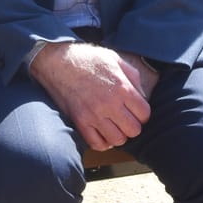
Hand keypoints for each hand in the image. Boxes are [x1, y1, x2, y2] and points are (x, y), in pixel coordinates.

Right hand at [28, 41, 151, 149]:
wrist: (58, 61)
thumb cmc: (87, 59)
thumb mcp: (115, 59)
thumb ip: (133, 77)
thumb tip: (142, 95)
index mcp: (122, 87)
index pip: (145, 114)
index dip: (142, 114)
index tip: (136, 110)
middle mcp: (109, 103)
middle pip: (134, 130)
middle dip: (132, 125)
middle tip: (125, 118)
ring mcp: (94, 114)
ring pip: (117, 140)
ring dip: (118, 135)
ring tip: (114, 126)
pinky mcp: (80, 121)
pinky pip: (97, 144)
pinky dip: (103, 142)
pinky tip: (102, 132)